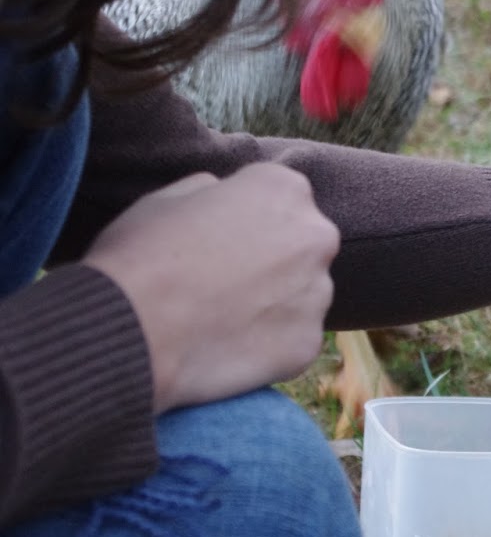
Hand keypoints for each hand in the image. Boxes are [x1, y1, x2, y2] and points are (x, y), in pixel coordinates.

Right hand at [82, 164, 339, 413]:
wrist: (127, 331)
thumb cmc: (138, 257)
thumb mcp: (164, 198)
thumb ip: (210, 189)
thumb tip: (222, 194)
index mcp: (284, 188)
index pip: (279, 199)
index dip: (244, 221)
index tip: (218, 241)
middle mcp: (315, 236)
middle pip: (301, 246)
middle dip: (271, 261)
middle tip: (222, 284)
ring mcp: (317, 292)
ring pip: (302, 295)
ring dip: (273, 304)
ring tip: (220, 319)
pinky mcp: (308, 343)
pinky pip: (293, 340)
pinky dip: (268, 346)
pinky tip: (227, 348)